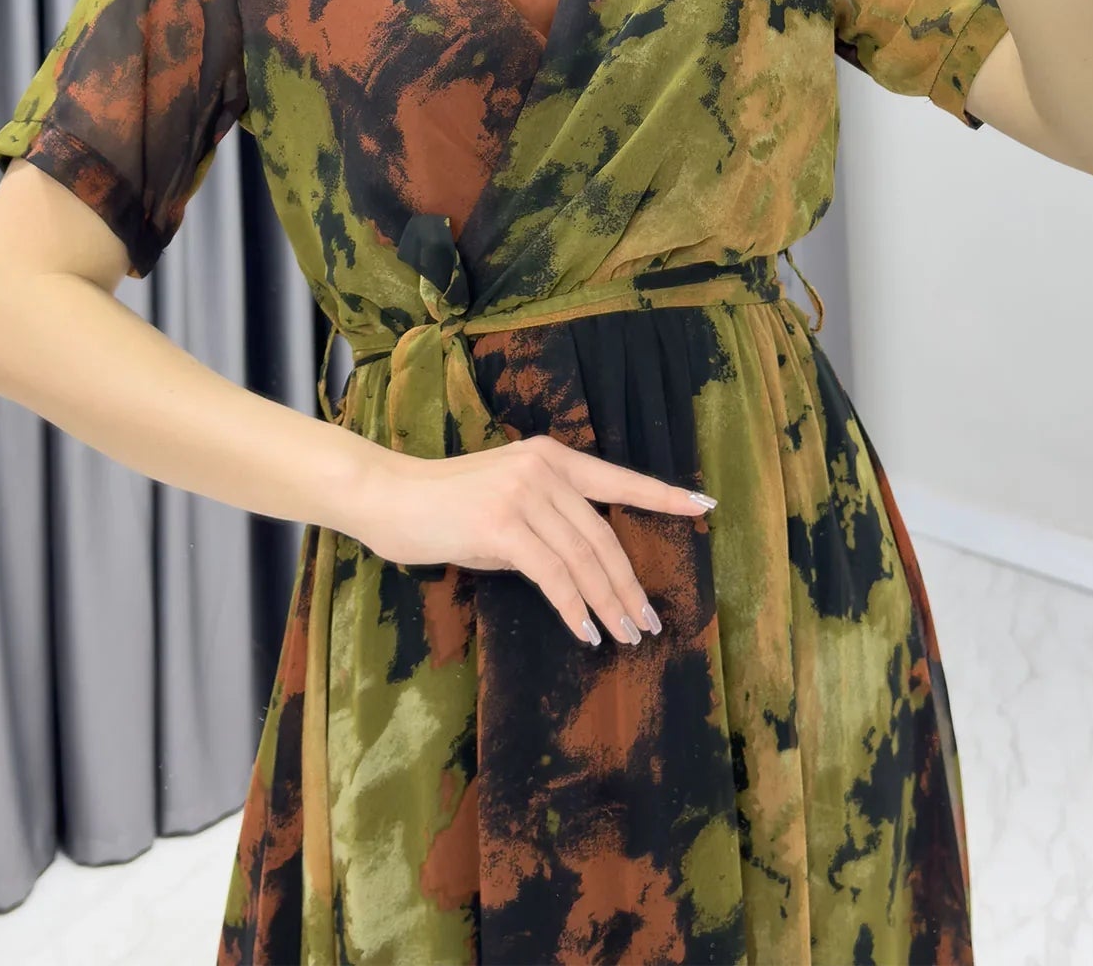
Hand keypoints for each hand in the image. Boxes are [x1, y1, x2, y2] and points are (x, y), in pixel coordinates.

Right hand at [347, 433, 715, 647]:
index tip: (703, 506)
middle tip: (648, 621)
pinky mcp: (502, 526)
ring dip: (608, 603)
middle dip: (629, 583)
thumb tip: (577, 568)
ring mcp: (523, 495)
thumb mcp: (504, 500)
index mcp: (550, 457)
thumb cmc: (444, 505)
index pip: (618, 479)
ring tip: (626, 635)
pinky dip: (573, 607)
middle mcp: (543, 469)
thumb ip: (544, 522)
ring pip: (583, 559)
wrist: (389, 496)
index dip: (662, 495)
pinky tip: (586, 631)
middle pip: (603, 535)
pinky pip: (552, 575)